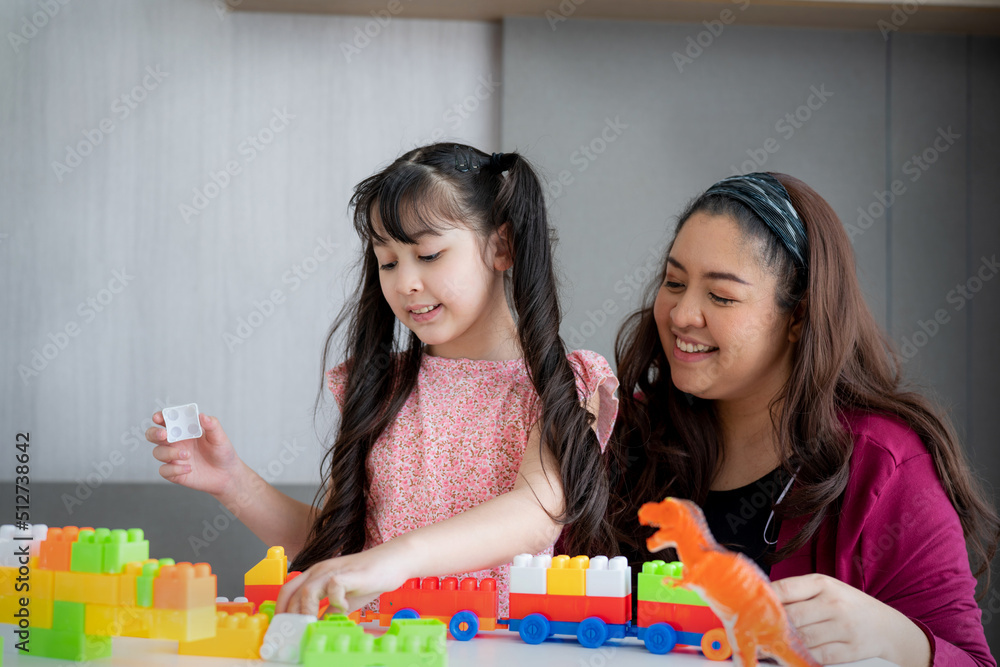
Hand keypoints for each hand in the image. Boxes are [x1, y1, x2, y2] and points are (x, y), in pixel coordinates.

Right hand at [146, 412, 241, 495]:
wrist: (227, 474)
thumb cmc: (222, 452)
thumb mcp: (220, 437)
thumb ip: (212, 425)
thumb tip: (202, 416)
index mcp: (184, 429)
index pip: (166, 420)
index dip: (159, 417)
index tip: (158, 417)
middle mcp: (175, 442)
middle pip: (153, 435)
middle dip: (154, 433)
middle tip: (164, 434)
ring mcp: (173, 458)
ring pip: (158, 452)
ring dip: (170, 452)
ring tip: (188, 455)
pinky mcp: (174, 473)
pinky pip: (164, 470)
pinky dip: (174, 469)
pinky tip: (189, 468)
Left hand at [276, 541, 411, 616]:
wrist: (391, 562)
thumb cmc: (368, 579)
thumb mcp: (343, 600)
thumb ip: (327, 612)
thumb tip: (314, 629)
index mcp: (316, 574)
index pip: (288, 590)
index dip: (281, 609)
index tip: (283, 627)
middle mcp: (320, 570)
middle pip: (293, 591)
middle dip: (290, 615)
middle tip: (295, 632)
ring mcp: (334, 570)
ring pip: (307, 590)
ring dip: (308, 611)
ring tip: (315, 623)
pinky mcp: (349, 573)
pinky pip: (333, 588)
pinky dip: (335, 602)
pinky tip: (344, 608)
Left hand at [772, 573, 930, 666]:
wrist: (889, 627)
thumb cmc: (849, 605)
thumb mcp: (827, 590)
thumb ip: (798, 593)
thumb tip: (765, 599)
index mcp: (823, 584)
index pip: (787, 588)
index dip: (766, 598)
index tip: (752, 606)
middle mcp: (834, 603)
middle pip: (792, 617)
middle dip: (773, 625)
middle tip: (757, 630)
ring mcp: (844, 627)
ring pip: (803, 638)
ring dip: (785, 643)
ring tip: (771, 644)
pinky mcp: (851, 649)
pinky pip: (819, 655)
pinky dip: (803, 657)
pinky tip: (793, 655)